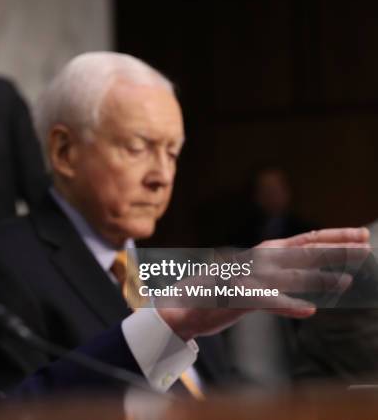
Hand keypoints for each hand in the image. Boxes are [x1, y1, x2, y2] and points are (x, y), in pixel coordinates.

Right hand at [156, 227, 369, 340]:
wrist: (184, 304)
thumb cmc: (220, 291)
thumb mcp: (252, 279)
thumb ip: (277, 276)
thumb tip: (308, 280)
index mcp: (263, 254)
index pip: (304, 241)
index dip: (333, 237)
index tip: (359, 234)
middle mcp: (258, 261)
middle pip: (302, 252)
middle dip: (336, 249)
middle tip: (365, 246)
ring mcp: (248, 278)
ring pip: (290, 277)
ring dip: (320, 279)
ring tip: (347, 282)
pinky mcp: (237, 298)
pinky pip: (267, 302)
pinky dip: (287, 306)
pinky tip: (307, 311)